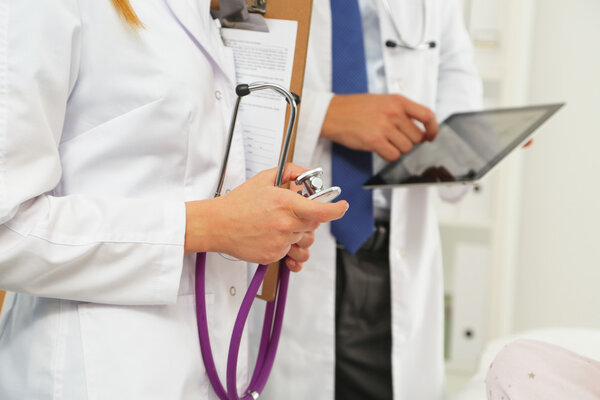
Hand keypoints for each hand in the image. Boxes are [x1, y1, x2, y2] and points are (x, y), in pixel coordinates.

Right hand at [184, 164, 347, 270]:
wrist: (217, 224)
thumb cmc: (238, 203)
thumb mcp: (264, 179)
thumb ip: (290, 172)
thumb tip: (306, 173)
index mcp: (286, 204)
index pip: (322, 211)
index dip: (337, 209)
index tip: (342, 206)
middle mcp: (286, 224)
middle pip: (314, 226)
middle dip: (309, 220)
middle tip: (293, 213)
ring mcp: (280, 242)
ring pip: (303, 241)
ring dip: (298, 235)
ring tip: (282, 228)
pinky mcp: (273, 255)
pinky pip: (289, 253)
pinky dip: (285, 246)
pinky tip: (276, 239)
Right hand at [321, 94, 438, 160]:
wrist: (332, 113)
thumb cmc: (355, 108)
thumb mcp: (383, 101)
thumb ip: (402, 111)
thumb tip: (420, 127)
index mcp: (398, 101)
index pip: (427, 116)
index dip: (433, 129)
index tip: (430, 136)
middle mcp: (393, 113)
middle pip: (417, 137)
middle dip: (409, 141)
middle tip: (396, 138)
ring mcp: (384, 127)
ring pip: (406, 148)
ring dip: (397, 149)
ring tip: (384, 141)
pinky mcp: (375, 141)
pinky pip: (393, 156)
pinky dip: (388, 155)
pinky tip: (379, 148)